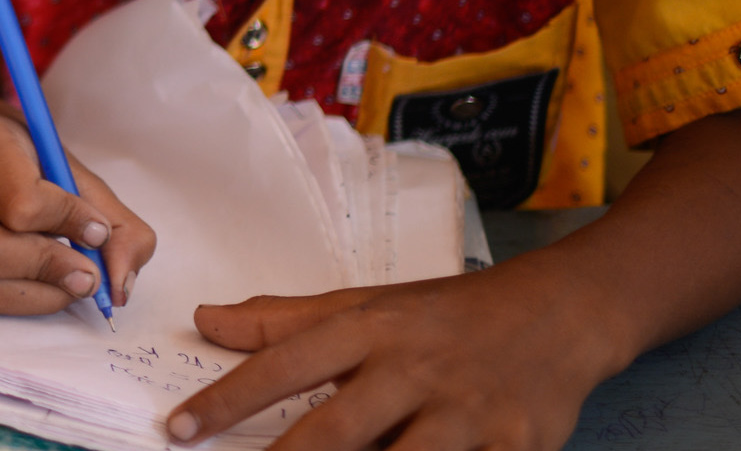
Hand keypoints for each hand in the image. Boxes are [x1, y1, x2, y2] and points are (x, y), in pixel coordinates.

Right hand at [0, 109, 153, 313]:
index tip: (97, 232)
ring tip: (69, 282)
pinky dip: (18, 300)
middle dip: (47, 269)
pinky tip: (41, 284)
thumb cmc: (24, 156)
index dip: (68, 224)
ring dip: (36, 293)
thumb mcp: (73, 169)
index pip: (19, 201)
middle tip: (88, 275)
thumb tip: (120, 284)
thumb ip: (116, 222)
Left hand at [168, 268, 615, 449]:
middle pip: (337, 428)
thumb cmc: (446, 314)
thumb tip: (203, 320)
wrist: (563, 312)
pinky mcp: (515, 446)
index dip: (227, 399)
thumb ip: (283, 321)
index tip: (177, 431)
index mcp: (369, 329)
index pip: (283, 364)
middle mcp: (413, 369)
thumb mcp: (365, 304)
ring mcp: (466, 412)